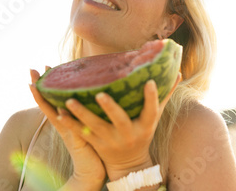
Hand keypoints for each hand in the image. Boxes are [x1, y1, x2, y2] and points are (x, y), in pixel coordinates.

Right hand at [29, 67, 105, 189]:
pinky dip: (63, 118)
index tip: (42, 68)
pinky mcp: (76, 140)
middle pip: (47, 102)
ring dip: (42, 99)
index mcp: (67, 118)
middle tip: (31, 69)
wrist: (93, 170)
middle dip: (39, 86)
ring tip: (35, 84)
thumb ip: (89, 108)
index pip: (54, 98)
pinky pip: (68, 127)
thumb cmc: (95, 145)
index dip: (47, 84)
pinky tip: (59, 108)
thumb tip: (97, 87)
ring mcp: (67, 131)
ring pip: (52, 112)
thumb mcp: (90, 122)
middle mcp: (63, 123)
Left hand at [55, 73, 181, 180]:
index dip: (152, 97)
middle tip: (99, 94)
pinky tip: (58, 113)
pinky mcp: (96, 144)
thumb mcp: (155, 116)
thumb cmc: (144, 132)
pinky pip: (81, 134)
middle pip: (119, 120)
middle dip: (110, 108)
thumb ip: (165, 94)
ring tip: (68, 100)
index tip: (150, 82)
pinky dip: (70, 124)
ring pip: (94, 127)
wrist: (129, 163)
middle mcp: (128, 133)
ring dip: (81, 114)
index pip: (151, 110)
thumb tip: (178, 72)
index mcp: (145, 125)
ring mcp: (111, 140)